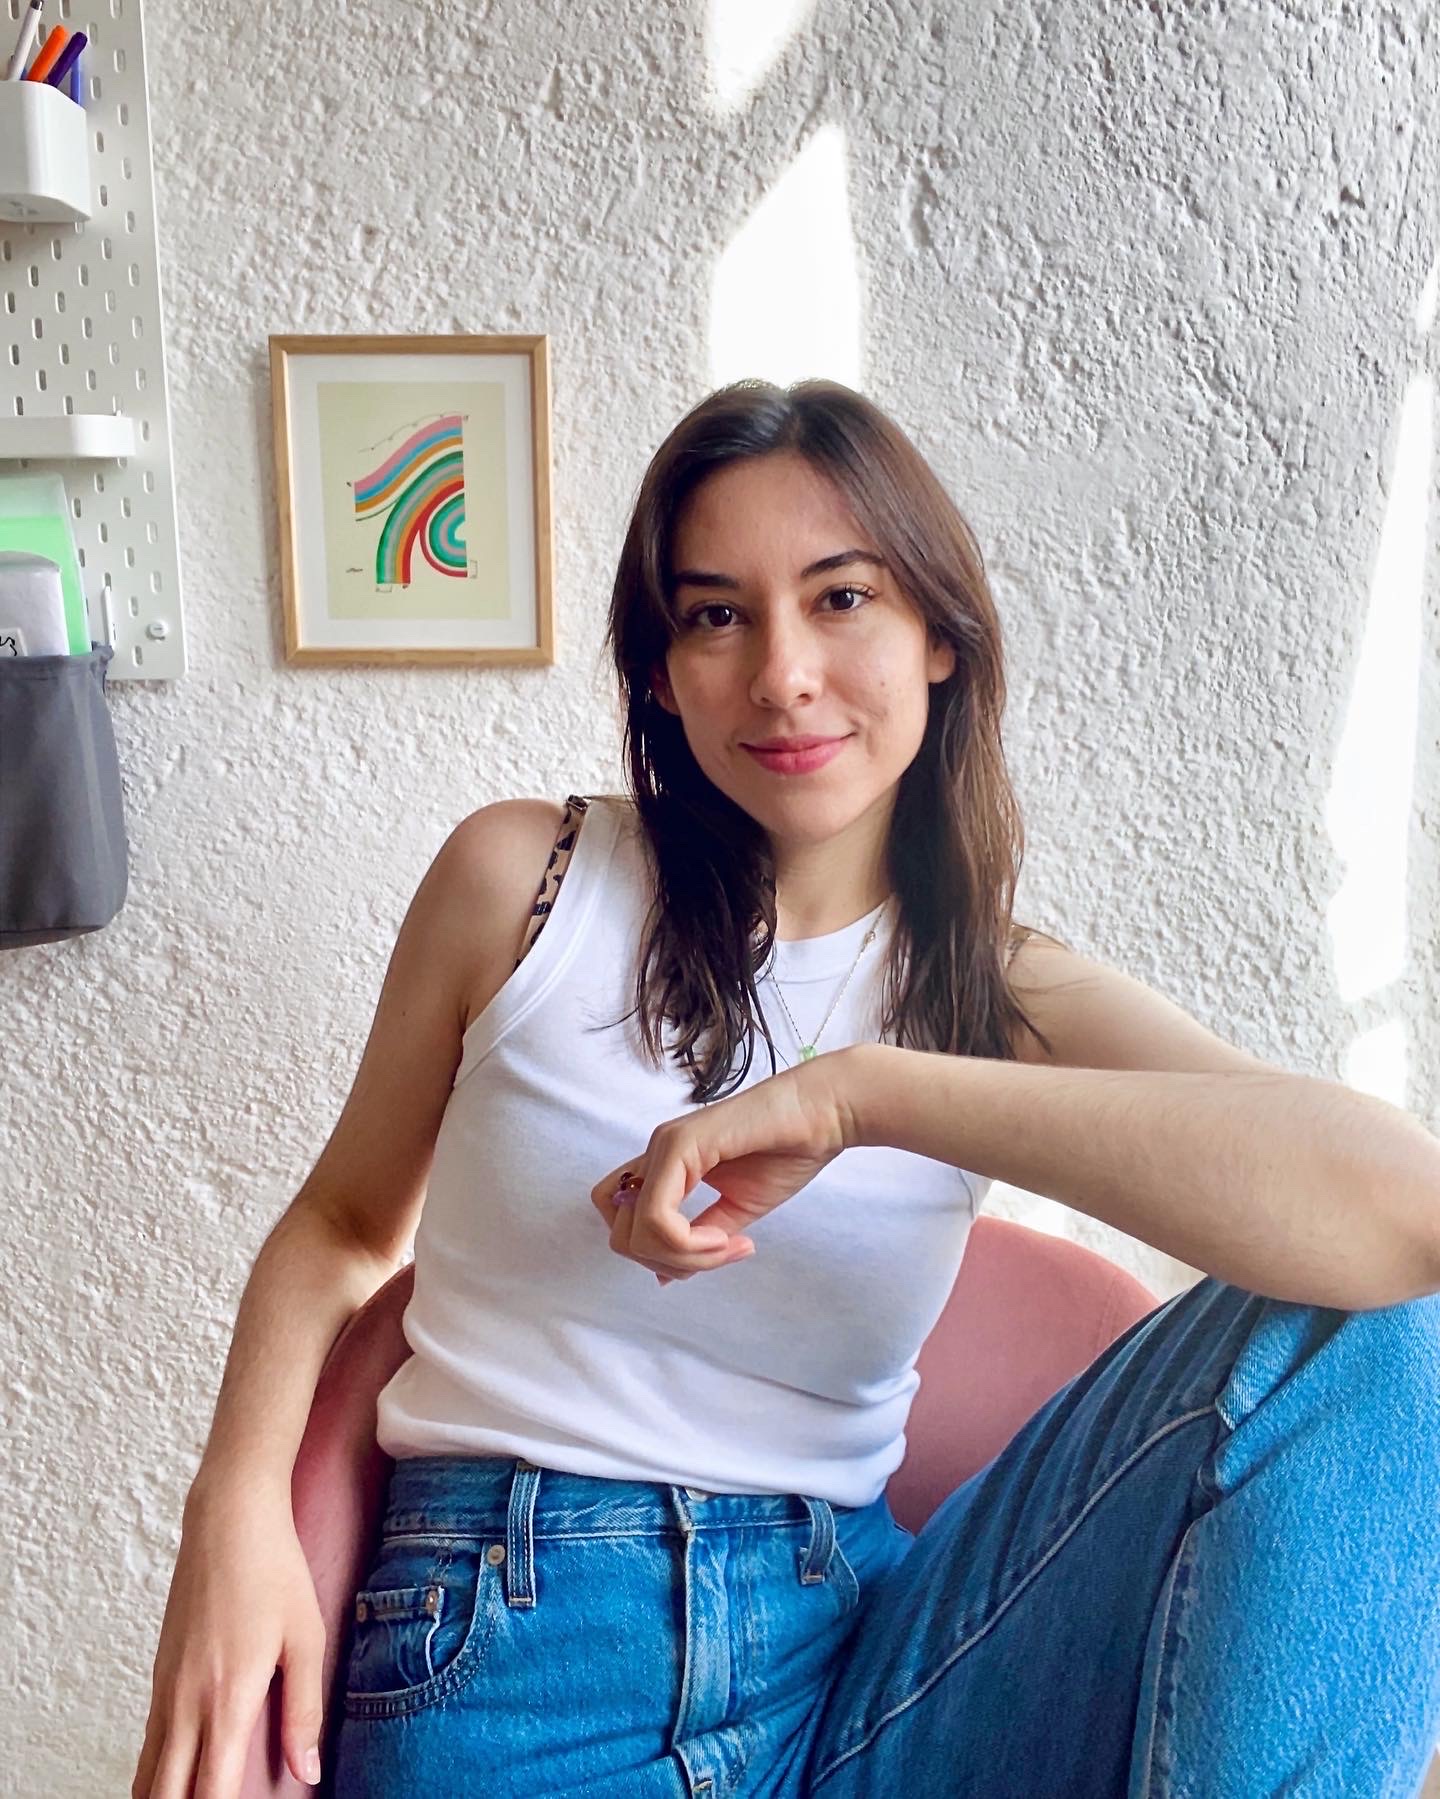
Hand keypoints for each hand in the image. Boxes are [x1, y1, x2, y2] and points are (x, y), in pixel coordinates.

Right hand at [132, 1485, 326, 1796]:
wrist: (227, 1518)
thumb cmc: (274, 1572)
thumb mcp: (306, 1639)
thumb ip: (304, 1711)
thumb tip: (307, 1770)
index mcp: (225, 1701)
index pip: (210, 1794)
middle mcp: (184, 1704)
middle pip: (165, 1795)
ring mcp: (164, 1689)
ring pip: (147, 1775)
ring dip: (166, 1797)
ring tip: (195, 1797)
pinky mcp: (158, 1674)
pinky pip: (149, 1742)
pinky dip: (157, 1771)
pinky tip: (181, 1773)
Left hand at [590, 1047, 859, 1285]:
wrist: (823, 1114)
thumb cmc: (787, 1152)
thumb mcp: (735, 1210)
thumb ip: (698, 1238)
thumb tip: (664, 1277)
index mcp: (666, 1167)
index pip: (622, 1223)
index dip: (656, 1254)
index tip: (712, 1255)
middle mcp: (656, 1154)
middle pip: (620, 1235)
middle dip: (668, 1263)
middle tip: (719, 1255)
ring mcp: (664, 1146)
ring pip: (635, 1233)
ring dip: (683, 1257)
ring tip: (728, 1246)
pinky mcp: (680, 1145)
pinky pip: (657, 1217)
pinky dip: (688, 1243)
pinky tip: (724, 1237)